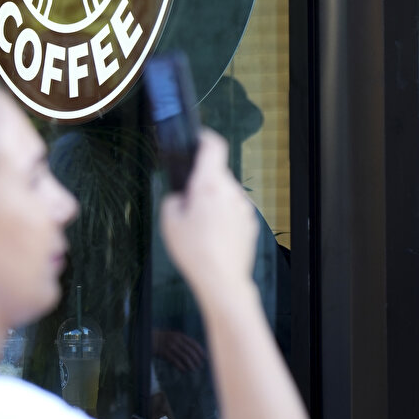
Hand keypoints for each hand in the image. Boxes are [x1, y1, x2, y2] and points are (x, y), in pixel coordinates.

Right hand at [153, 329, 206, 371]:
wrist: (150, 339)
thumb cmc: (164, 339)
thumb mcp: (175, 336)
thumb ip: (183, 341)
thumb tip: (194, 352)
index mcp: (181, 336)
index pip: (194, 344)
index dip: (200, 351)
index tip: (204, 358)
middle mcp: (177, 341)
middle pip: (190, 351)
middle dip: (197, 359)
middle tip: (200, 366)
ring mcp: (171, 347)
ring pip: (184, 357)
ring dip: (190, 365)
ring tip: (193, 369)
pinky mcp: (165, 353)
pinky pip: (175, 361)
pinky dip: (181, 367)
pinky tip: (184, 371)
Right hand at [159, 131, 256, 302]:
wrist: (222, 279)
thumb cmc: (195, 252)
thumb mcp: (168, 222)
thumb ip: (173, 199)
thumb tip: (181, 196)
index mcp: (209, 185)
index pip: (214, 147)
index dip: (206, 138)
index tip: (200, 138)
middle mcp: (230, 192)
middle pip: (217, 174)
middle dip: (203, 184)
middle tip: (188, 206)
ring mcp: (243, 207)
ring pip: (225, 194)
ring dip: (214, 202)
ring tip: (201, 228)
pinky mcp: (250, 222)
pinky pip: (233, 211)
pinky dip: (224, 217)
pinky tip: (214, 237)